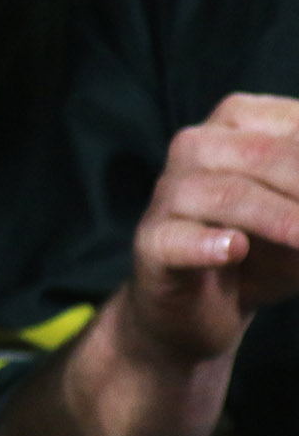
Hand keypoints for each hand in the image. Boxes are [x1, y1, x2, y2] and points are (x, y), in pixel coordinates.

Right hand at [121, 92, 298, 364]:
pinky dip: (209, 245)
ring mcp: (168, 195)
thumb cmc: (266, 253)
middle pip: (268, 156)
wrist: (199, 313)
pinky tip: (234, 250)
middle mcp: (197, 146)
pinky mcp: (152, 243)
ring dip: (283, 219)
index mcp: (239, 122)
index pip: (297, 127)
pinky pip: (178, 238)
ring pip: (230, 196)